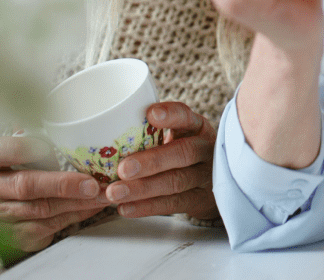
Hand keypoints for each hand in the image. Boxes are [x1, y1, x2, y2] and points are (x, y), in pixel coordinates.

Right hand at [0, 135, 109, 251]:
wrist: (8, 193)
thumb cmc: (22, 158)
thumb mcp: (23, 139)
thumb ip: (39, 132)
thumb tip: (68, 124)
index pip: (1, 151)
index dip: (24, 149)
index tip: (49, 147)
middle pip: (26, 187)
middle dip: (63, 186)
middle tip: (91, 183)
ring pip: (41, 211)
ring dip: (76, 203)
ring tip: (101, 194)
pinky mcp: (15, 235)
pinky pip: (48, 228)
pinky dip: (74, 216)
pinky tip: (92, 206)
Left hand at [105, 102, 216, 219]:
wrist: (214, 180)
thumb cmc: (182, 151)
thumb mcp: (177, 134)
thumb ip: (153, 131)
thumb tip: (109, 127)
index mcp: (197, 127)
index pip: (186, 116)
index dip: (171, 115)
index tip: (150, 114)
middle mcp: (205, 149)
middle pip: (183, 153)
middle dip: (151, 162)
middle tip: (122, 168)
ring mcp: (206, 176)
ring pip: (175, 182)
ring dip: (142, 189)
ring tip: (115, 192)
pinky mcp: (200, 200)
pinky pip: (173, 204)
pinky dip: (147, 207)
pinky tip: (126, 208)